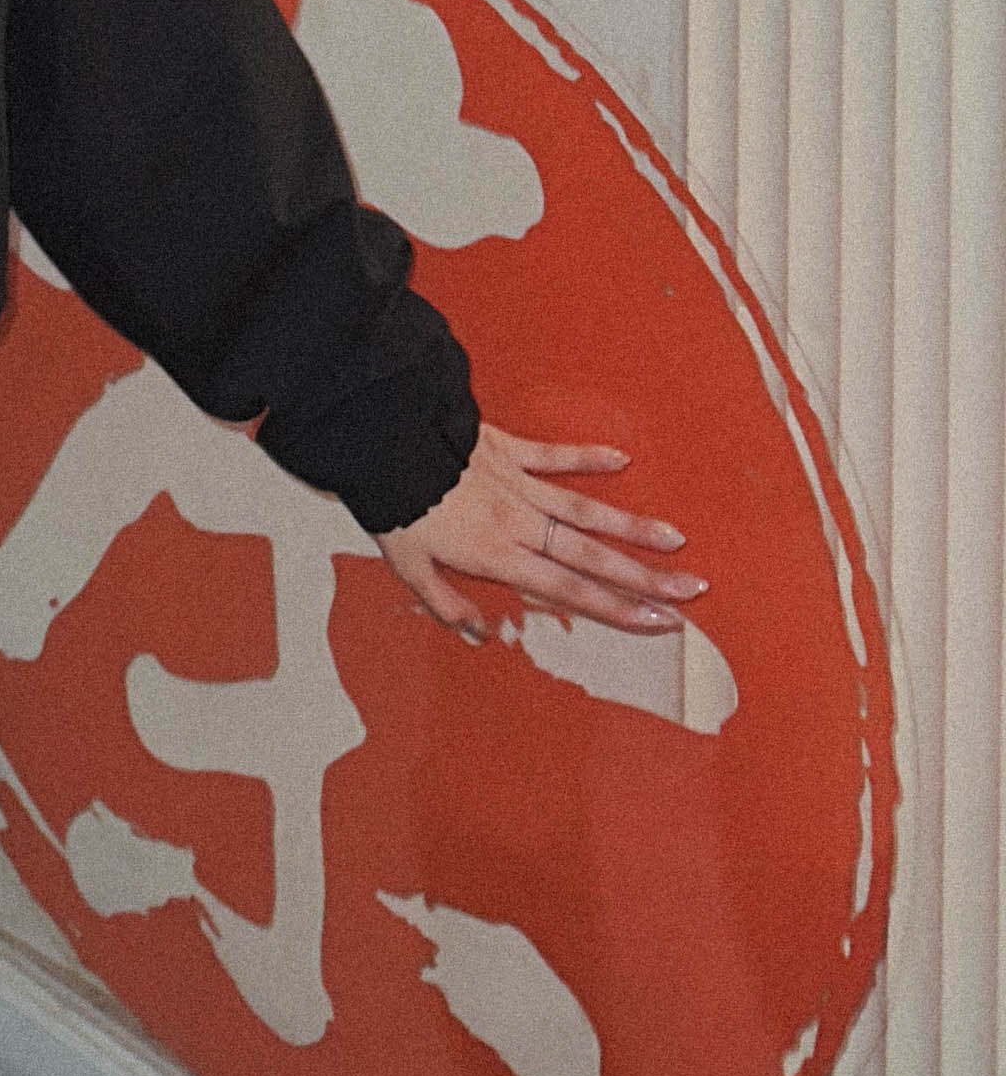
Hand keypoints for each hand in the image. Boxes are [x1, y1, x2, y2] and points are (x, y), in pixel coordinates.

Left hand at [377, 425, 698, 640]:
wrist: (384, 440)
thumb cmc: (395, 505)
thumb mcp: (408, 567)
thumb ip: (444, 602)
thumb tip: (479, 635)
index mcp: (498, 556)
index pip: (569, 591)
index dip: (618, 609)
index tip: (661, 622)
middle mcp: (519, 523)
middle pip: (592, 556)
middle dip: (645, 576)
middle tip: (692, 589)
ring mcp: (518, 483)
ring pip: (585, 509)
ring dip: (631, 526)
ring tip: (675, 540)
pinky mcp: (507, 448)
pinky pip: (552, 455)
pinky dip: (586, 457)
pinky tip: (620, 459)